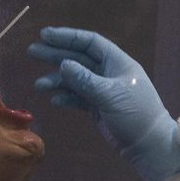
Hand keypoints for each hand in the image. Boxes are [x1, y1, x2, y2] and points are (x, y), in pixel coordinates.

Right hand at [28, 27, 179, 180]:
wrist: (148, 145)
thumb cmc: (136, 114)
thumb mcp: (110, 95)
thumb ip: (85, 80)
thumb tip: (63, 64)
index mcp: (117, 62)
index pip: (89, 43)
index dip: (67, 37)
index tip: (45, 35)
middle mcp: (108, 73)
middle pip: (78, 58)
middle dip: (55, 55)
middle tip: (32, 52)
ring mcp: (102, 90)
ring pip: (75, 79)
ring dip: (56, 80)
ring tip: (38, 85)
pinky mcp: (97, 107)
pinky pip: (77, 97)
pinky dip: (66, 97)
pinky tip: (54, 99)